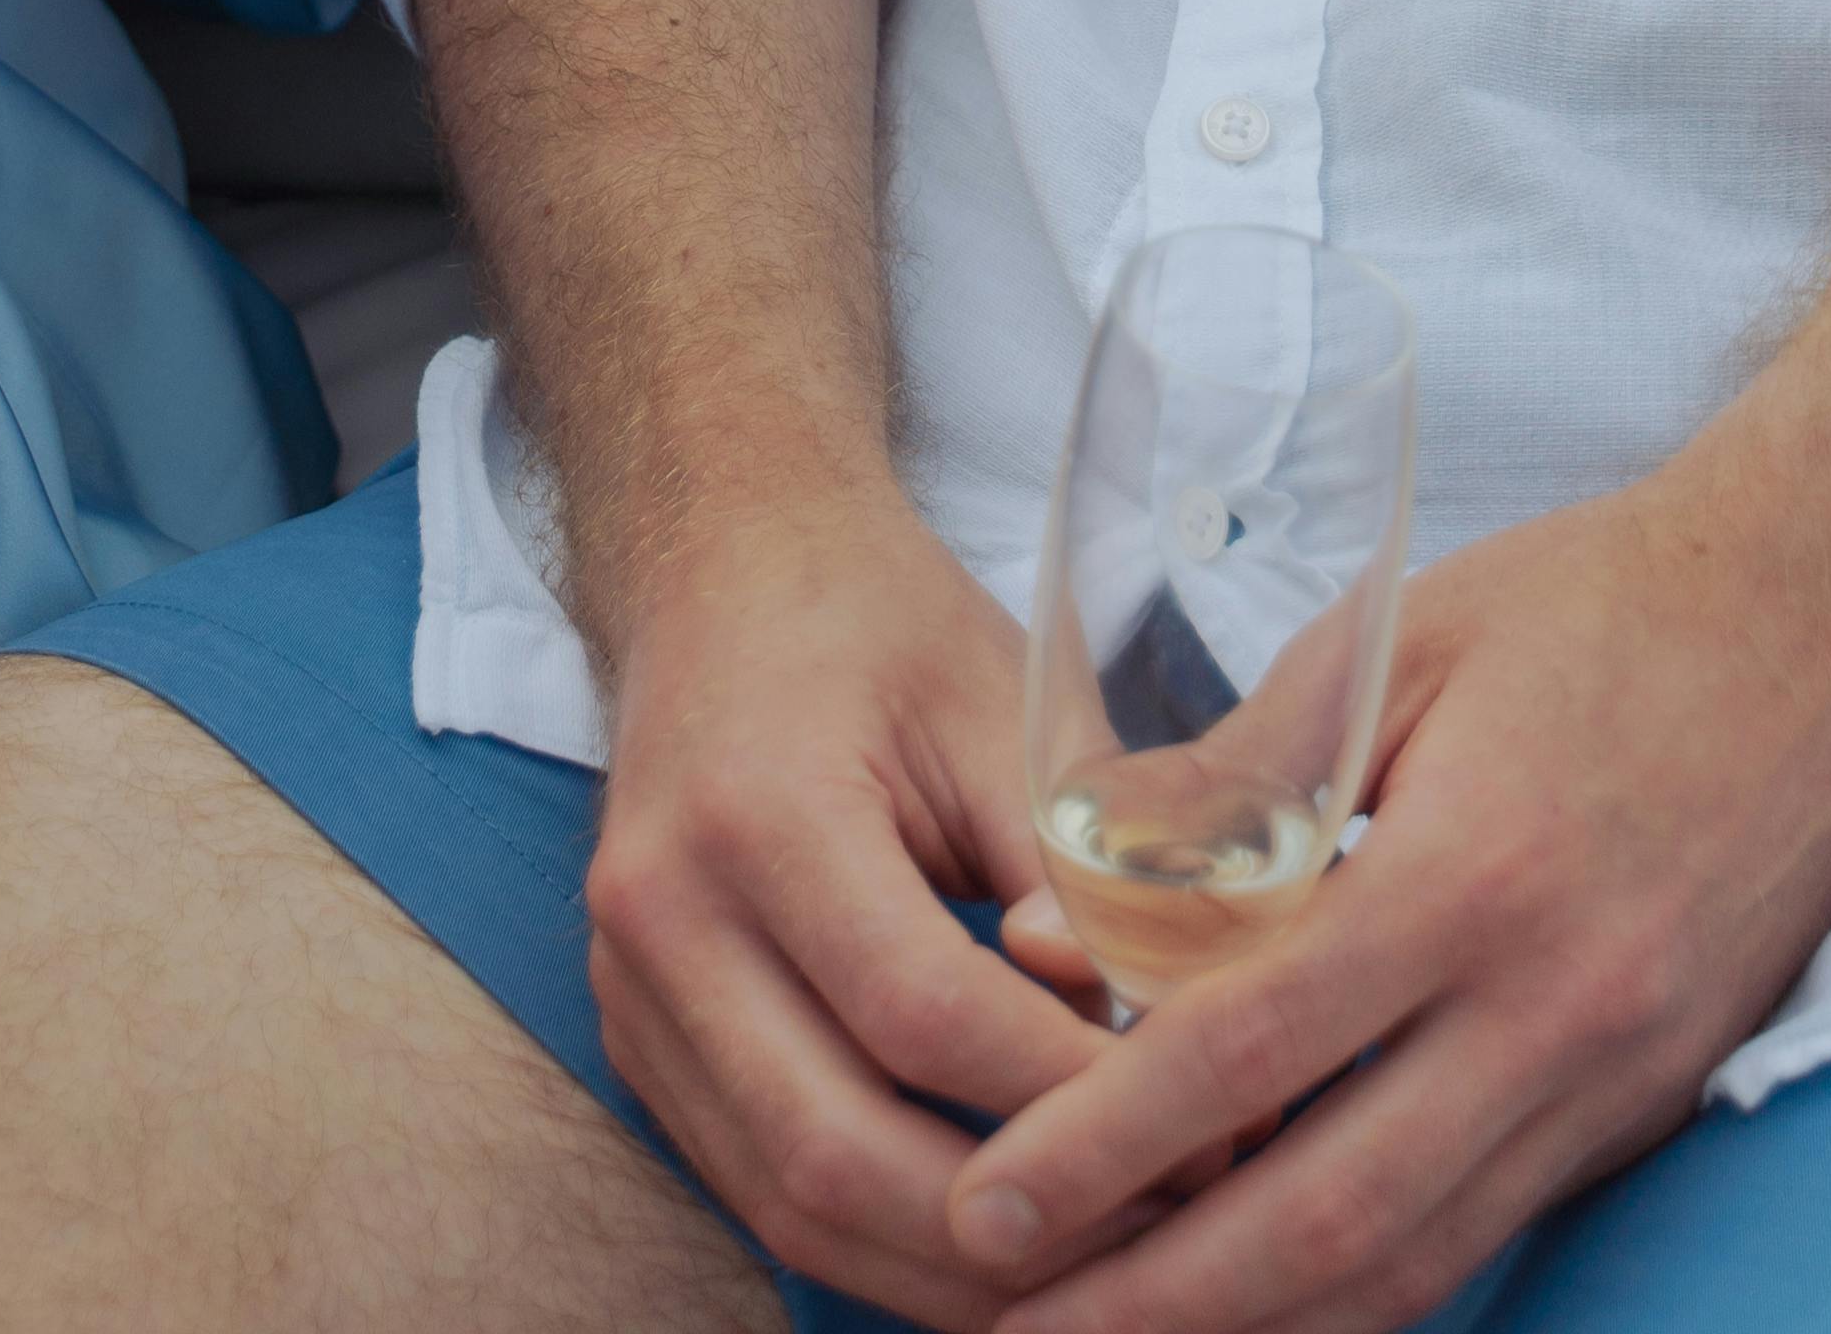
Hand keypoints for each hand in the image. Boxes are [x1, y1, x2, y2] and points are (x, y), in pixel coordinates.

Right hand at [583, 484, 1120, 1333]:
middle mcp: (664, 915)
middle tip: (1161, 1231)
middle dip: (1011, 1228)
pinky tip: (994, 1239)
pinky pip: (759, 1188)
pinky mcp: (638, 1042)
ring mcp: (630, 992)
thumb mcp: (1004, 705)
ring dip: (946, 1269)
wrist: (720, 567)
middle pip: (836, 1150)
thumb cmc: (877, 622)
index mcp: (756, 806)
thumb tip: (1163, 1049)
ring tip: (1095, 1264)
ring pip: (789, 1205)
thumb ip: (1076, 875)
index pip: (921, 1013)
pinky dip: (880, 1240)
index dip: (1064, 1096)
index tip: (1200, 1125)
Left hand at [940, 438, 1830, 1332]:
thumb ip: (1225, 792)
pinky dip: (1364, 1287)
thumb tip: (1058, 928)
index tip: (984, 1210)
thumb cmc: (1592, 601)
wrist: (1830, 613)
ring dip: (1253, 1329)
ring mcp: (1617, 1079)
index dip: (1101, 1149)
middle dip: (1159, 1302)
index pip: (1247, 1055)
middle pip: (1326, 1220)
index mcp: (1471, 873)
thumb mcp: (1388, 643)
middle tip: (1011, 1332)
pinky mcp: (1651, 1108)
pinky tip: (1260, 1299)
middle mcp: (1555, 1011)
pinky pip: (1484, 1232)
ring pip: (1413, 1265)